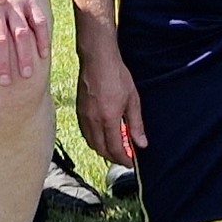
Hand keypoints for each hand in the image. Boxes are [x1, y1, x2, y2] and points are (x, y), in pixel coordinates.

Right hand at [75, 45, 146, 166]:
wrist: (97, 59)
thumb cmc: (116, 76)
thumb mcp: (133, 100)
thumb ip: (136, 124)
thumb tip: (141, 143)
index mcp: (108, 119)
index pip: (115, 149)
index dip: (123, 159)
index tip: (131, 163)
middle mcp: (93, 121)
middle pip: (101, 150)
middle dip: (113, 157)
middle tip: (124, 157)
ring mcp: (84, 116)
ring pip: (91, 142)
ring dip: (103, 149)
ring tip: (115, 147)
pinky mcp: (79, 110)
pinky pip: (85, 133)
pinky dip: (94, 139)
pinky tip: (103, 134)